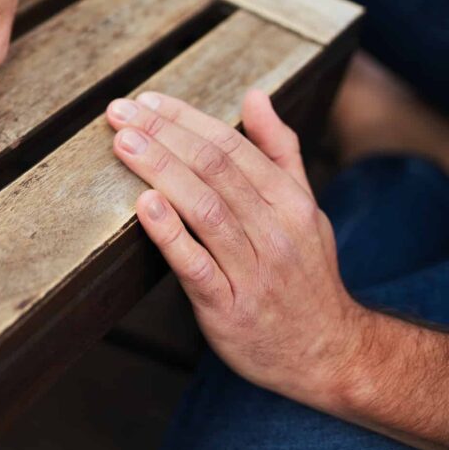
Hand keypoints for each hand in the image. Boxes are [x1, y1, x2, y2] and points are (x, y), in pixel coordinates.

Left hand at [105, 90, 368, 407]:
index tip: (146, 101)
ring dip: (161, 171)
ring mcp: (253, 271)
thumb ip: (278, 151)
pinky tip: (144, 205)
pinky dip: (171, 234)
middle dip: (164, 135)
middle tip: (120, 113)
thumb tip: (256, 95)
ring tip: (124, 143)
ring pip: (205, 210)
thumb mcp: (304, 208)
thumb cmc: (305, 274)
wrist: (329, 354)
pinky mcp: (229, 309)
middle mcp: (275, 231)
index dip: (186, 120)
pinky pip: (197, 266)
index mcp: (290, 202)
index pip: (232, 147)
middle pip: (214, 170)